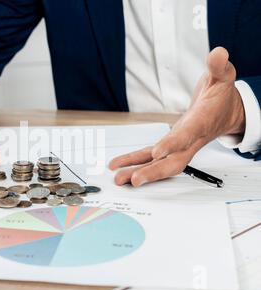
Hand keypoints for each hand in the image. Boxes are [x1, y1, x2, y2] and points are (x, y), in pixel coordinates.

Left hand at [109, 47, 245, 186]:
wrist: (227, 114)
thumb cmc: (221, 99)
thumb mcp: (223, 78)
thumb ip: (219, 67)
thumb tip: (218, 53)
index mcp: (201, 123)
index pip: (187, 135)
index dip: (173, 144)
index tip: (158, 152)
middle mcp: (190, 140)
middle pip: (173, 161)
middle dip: (154, 171)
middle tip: (134, 180)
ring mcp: (179, 147)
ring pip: (160, 164)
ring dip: (139, 172)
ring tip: (119, 179)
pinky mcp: (170, 146)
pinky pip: (151, 157)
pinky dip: (135, 162)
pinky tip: (120, 167)